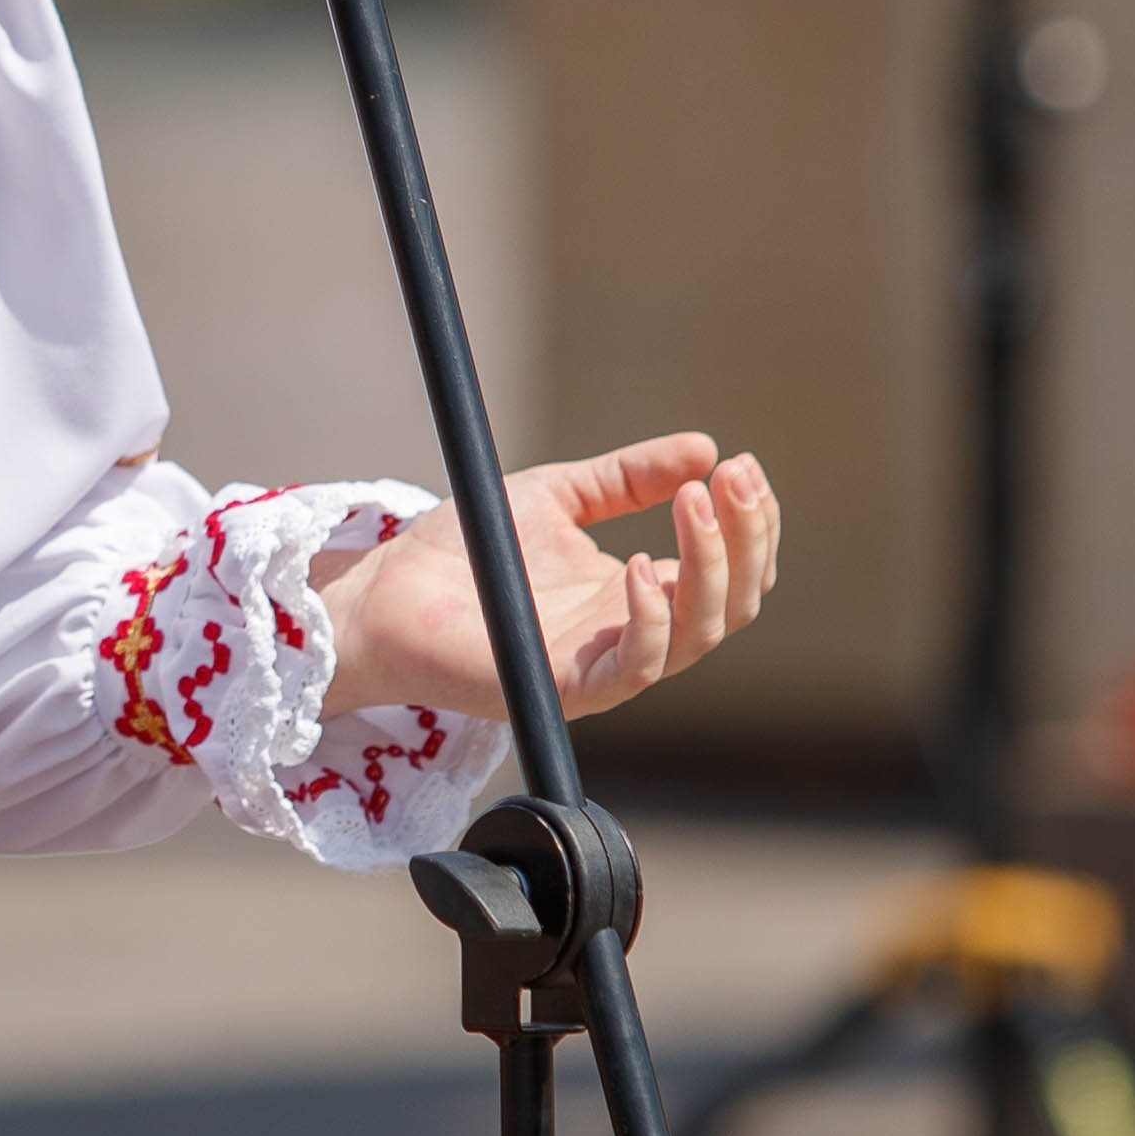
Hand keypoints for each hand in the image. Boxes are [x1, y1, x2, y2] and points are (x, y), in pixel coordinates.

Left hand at [318, 435, 780, 723]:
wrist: (386, 592)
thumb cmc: (467, 549)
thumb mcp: (558, 496)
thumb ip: (628, 478)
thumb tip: (706, 446)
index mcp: (638, 592)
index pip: (728, 571)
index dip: (748, 523)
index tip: (740, 465)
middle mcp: (633, 633)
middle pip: (731, 604)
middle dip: (746, 539)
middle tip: (736, 479)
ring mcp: (603, 667)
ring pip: (698, 636)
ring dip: (711, 567)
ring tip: (696, 503)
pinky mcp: (565, 689)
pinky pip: (636, 669)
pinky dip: (650, 619)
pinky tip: (640, 565)